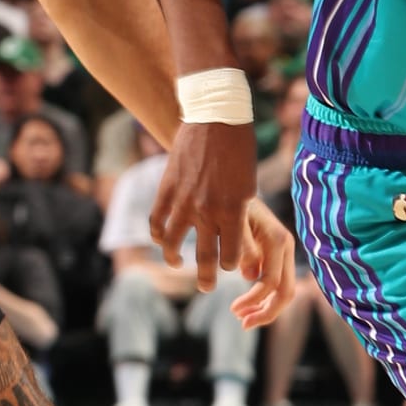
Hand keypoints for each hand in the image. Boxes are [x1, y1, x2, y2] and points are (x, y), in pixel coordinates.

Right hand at [151, 121, 258, 285]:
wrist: (216, 116)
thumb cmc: (240, 149)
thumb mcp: (248, 184)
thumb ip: (240, 212)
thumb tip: (236, 236)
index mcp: (235, 209)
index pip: (231, 254)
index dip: (230, 264)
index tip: (229, 266)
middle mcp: (209, 210)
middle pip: (206, 257)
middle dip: (207, 278)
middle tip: (206, 288)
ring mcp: (185, 200)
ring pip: (174, 244)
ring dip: (174, 258)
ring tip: (176, 263)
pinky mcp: (167, 188)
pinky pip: (157, 221)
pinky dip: (158, 234)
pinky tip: (161, 240)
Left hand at [234, 199, 295, 328]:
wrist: (231, 187)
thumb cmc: (229, 202)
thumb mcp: (233, 221)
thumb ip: (244, 246)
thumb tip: (251, 276)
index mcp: (279, 240)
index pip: (272, 282)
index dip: (254, 301)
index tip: (233, 311)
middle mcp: (286, 248)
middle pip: (286, 292)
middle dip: (265, 311)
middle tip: (242, 323)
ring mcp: (282, 253)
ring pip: (283, 291)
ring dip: (264, 308)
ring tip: (240, 317)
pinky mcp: (274, 256)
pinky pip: (274, 284)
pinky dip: (262, 298)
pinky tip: (245, 305)